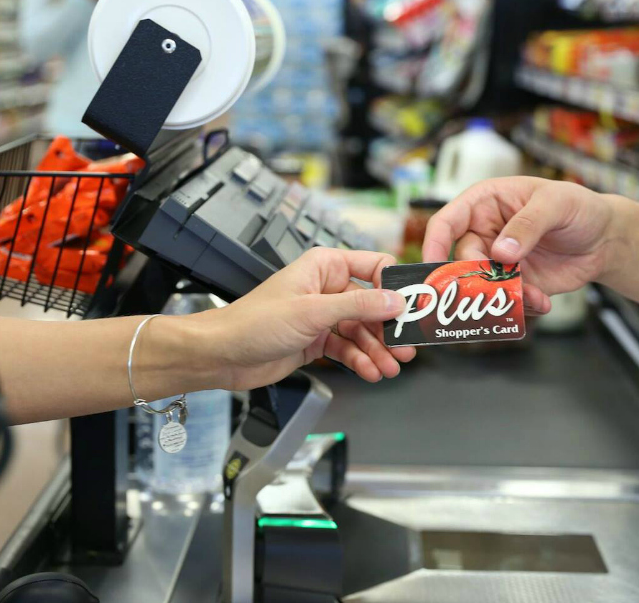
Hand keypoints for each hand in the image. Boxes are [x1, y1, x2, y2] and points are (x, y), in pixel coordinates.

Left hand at [187, 248, 415, 390]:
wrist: (222, 355)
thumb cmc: (254, 323)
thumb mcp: (312, 313)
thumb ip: (358, 307)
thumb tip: (395, 301)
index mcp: (325, 266)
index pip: (374, 266)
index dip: (396, 286)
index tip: (416, 306)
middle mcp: (327, 288)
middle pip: (373, 305)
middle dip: (390, 329)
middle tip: (407, 348)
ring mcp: (322, 316)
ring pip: (363, 331)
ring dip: (378, 350)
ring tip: (391, 368)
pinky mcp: (317, 340)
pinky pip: (349, 348)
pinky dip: (361, 360)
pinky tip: (371, 372)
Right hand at [423, 177, 616, 314]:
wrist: (606, 239)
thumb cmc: (579, 207)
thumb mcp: (556, 204)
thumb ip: (528, 224)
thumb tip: (501, 252)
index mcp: (485, 204)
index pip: (446, 221)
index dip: (433, 243)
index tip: (432, 265)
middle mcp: (486, 233)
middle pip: (463, 261)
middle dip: (478, 279)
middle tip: (499, 289)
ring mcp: (499, 262)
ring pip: (483, 287)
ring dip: (502, 297)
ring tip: (534, 297)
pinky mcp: (515, 285)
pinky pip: (506, 302)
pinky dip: (521, 307)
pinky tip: (544, 303)